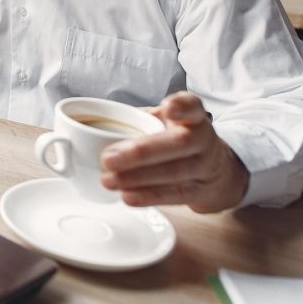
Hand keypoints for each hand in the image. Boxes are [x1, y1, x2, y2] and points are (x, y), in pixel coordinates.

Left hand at [99, 92, 249, 212]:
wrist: (214, 171)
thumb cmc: (176, 139)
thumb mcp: (164, 122)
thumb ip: (138, 121)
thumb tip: (87, 128)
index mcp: (193, 117)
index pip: (193, 106)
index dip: (182, 107)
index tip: (168, 107)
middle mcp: (204, 139)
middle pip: (179, 144)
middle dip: (141, 152)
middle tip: (108, 159)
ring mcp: (205, 167)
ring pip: (174, 172)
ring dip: (137, 178)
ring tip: (108, 180)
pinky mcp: (199, 191)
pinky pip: (174, 195)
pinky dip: (149, 197)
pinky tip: (127, 196)